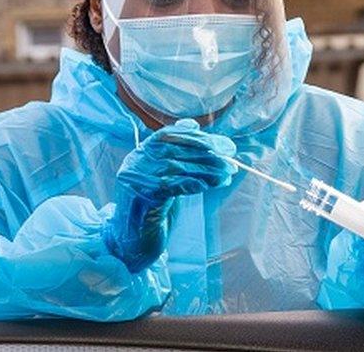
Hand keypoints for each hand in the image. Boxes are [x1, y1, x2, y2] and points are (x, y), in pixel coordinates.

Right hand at [106, 119, 236, 271]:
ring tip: (227, 174)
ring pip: (176, 167)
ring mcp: (134, 179)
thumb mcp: (166, 176)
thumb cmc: (154, 208)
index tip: (224, 145)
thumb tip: (193, 124)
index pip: (170, 135)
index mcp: (141, 154)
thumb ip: (178, 153)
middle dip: (207, 153)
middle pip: (175, 150)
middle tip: (230, 160)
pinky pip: (171, 185)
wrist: (133, 241)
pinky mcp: (140, 197)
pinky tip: (210, 185)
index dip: (199, 138)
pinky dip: (194, 183)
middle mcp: (135, 162)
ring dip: (206, 170)